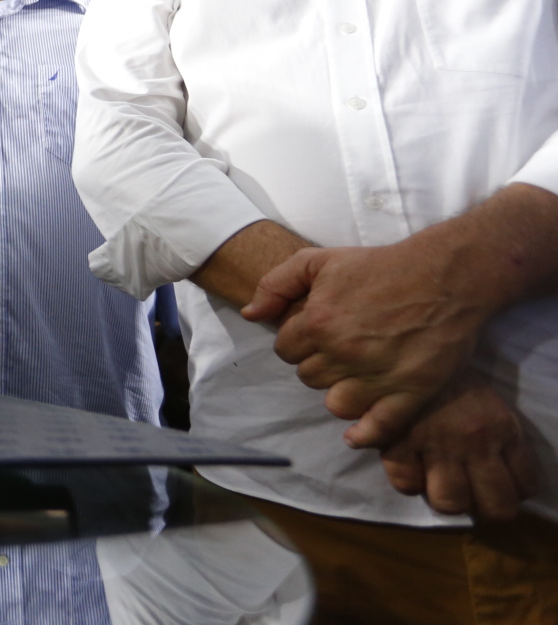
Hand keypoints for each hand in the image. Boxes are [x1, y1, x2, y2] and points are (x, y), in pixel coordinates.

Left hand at [241, 240, 497, 447]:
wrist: (444, 276)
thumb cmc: (379, 266)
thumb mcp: (318, 260)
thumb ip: (276, 284)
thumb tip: (251, 314)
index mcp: (319, 323)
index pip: (285, 351)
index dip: (297, 343)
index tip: (314, 336)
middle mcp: (344, 353)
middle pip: (309, 377)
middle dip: (318, 364)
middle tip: (338, 351)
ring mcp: (378, 376)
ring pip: (336, 404)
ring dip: (339, 393)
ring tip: (352, 378)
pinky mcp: (411, 392)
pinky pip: (378, 427)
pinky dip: (364, 434)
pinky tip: (357, 434)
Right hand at [378, 370, 537, 521]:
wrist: (406, 337)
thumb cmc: (450, 370)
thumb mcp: (489, 399)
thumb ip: (498, 433)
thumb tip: (504, 472)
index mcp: (503, 429)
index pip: (525, 486)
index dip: (514, 492)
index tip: (500, 485)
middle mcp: (475, 443)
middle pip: (496, 508)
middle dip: (487, 510)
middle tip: (473, 497)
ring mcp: (436, 445)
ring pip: (450, 502)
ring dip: (446, 499)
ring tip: (439, 485)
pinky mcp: (398, 441)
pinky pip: (406, 483)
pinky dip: (407, 480)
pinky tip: (409, 467)